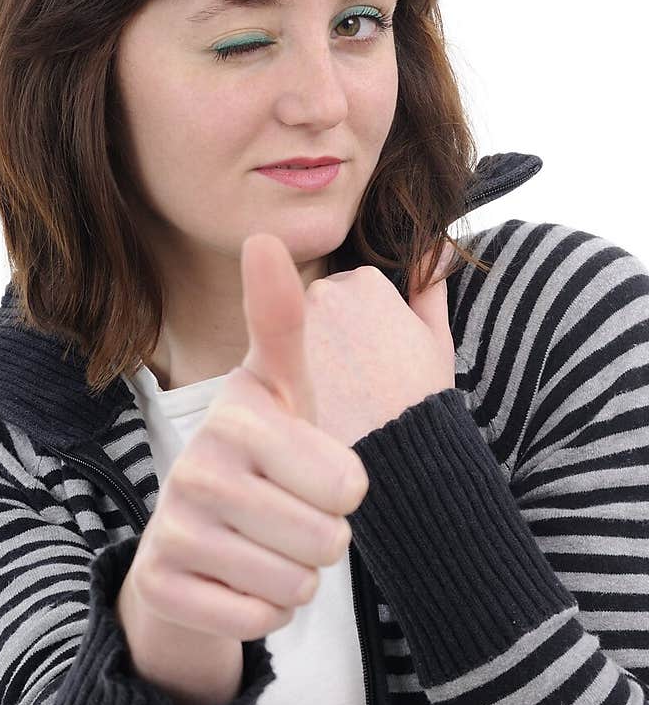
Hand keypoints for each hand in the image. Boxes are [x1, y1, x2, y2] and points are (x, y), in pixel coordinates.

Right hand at [127, 236, 367, 641]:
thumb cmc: (264, 457)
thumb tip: (266, 232)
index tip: (313, 469)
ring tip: (268, 544)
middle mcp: (199, 461)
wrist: (192, 542)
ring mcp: (174, 523)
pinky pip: (260, 620)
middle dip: (326, 538)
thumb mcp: (283, 389)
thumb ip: (284, 320)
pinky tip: (239, 580)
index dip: (348, 489)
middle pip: (330, 538)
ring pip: (298, 583)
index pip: (346, 480)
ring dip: (297, 576)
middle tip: (294, 514)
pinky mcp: (163, 582)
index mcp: (241, 412)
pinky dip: (264, 612)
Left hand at [245, 234, 456, 447]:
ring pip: (296, 333)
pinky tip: (316, 403)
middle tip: (356, 380)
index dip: (366, 332)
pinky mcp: (267, 357)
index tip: (378, 362)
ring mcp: (293, 324)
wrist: (392, 454)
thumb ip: (430, 289)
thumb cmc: (418, 401)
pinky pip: (274, 360)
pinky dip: (290, 377)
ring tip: (337, 394)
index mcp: (366, 281)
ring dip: (311, 354)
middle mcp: (325, 290)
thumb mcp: (437, 341)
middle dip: (334, 336)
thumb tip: (434, 250)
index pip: (353, 296)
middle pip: (322, 310)